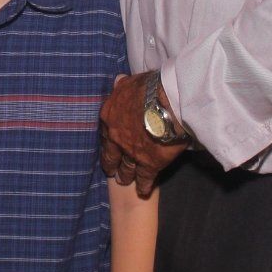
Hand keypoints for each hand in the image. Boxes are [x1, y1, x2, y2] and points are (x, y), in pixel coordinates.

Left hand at [99, 71, 185, 197]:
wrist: (167, 102)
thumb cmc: (150, 88)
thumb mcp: (130, 82)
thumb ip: (122, 85)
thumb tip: (118, 80)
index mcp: (109, 117)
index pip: (105, 134)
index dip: (107, 142)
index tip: (108, 147)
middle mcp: (116, 138)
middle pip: (111, 155)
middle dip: (112, 164)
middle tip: (112, 171)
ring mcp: (131, 153)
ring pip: (126, 168)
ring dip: (125, 176)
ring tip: (124, 180)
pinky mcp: (149, 164)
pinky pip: (144, 178)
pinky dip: (143, 185)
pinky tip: (143, 191)